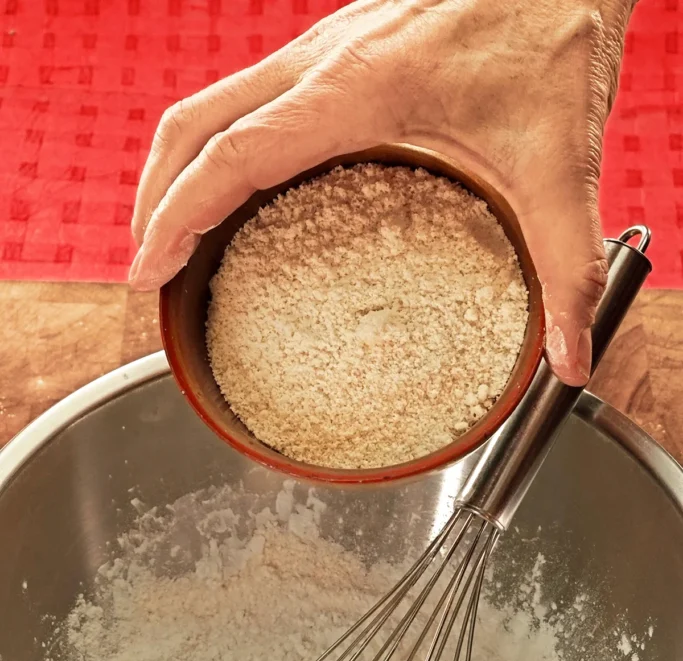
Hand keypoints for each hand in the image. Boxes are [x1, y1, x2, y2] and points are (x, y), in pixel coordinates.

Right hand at [129, 0, 634, 384]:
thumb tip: (571, 359)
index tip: (147, 269)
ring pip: (212, 102)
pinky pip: (250, 95)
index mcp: (359, 88)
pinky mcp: (341, 46)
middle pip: (193, 124)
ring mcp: (326, 46)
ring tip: (173, 234)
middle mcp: (325, 60)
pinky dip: (220, 145)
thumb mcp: (562, 160)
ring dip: (178, 166)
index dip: (176, 217)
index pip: (232, 156)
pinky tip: (240, 188)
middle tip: (147, 266)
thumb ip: (567, 265)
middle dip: (154, 197)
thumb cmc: (558, 31)